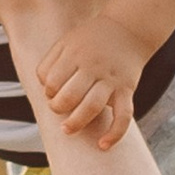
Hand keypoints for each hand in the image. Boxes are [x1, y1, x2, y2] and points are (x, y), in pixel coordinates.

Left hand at [33, 10, 143, 152]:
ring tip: (67, 129)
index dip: (48, 92)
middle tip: (58, 109)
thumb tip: (45, 90)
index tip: (53, 92)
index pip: (52, 81)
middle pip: (69, 95)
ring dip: (77, 122)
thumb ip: (50, 62)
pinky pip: (123, 116)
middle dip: (57, 107)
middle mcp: (93, 67)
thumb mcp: (66, 42)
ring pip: (92, 106)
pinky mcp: (127, 90)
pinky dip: (115, 133)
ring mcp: (111, 80)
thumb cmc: (92, 39)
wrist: (129, 29)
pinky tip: (103, 145)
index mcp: (75, 55)